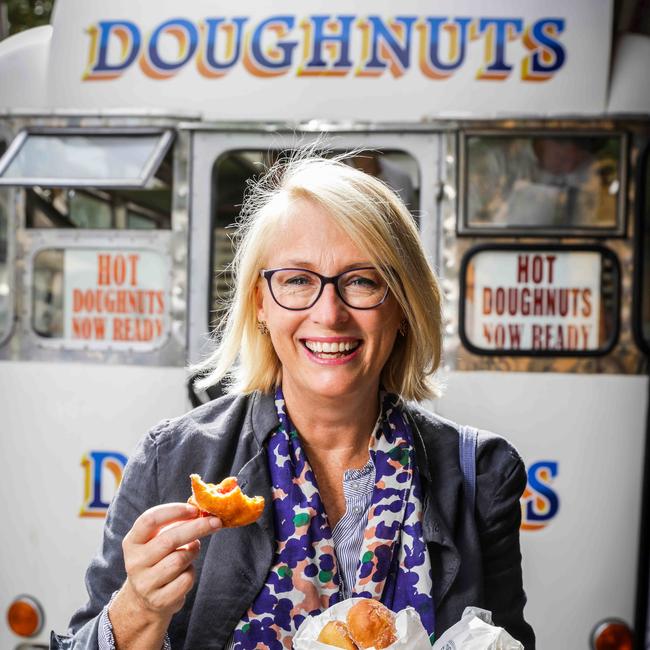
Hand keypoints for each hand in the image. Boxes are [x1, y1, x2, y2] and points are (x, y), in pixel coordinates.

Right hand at [110, 503, 220, 639]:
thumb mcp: (157, 540)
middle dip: (196, 528)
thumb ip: (174, 525)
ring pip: (179, 560)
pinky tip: (186, 571)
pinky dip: (191, 572)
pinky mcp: (158, 600)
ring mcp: (144, 583)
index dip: (173, 511)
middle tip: (216, 522)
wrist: (145, 599)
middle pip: (168, 540)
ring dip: (193, 551)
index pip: (149, 520)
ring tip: (194, 548)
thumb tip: (202, 512)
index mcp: (132, 542)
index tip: (194, 509)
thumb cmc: (158, 559)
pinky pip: (185, 580)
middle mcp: (134, 562)